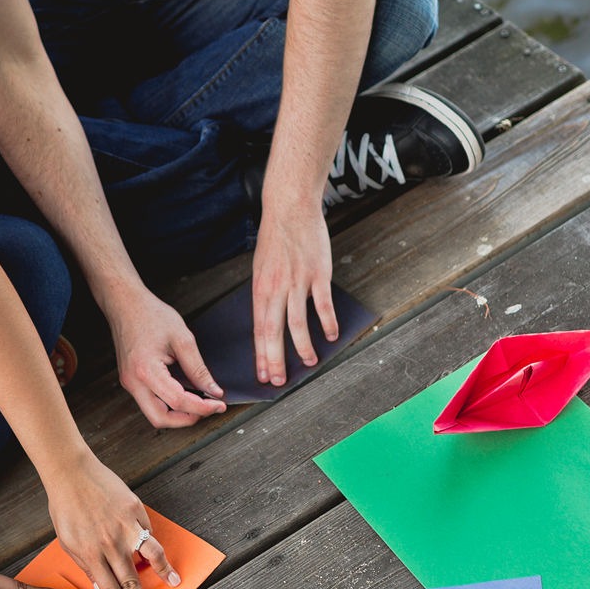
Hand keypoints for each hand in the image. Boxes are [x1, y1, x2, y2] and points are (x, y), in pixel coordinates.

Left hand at [46, 454, 179, 588]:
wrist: (71, 473)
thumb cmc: (65, 508)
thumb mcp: (68, 543)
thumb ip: (87, 566)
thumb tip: (103, 588)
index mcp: (91, 554)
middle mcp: (111, 543)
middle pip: (131, 582)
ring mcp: (126, 525)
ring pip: (151, 555)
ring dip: (164, 572)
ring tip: (175, 583)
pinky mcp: (135, 509)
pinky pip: (148, 530)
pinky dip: (151, 541)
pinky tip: (157, 551)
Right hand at [106, 282, 227, 428]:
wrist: (125, 304)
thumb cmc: (150, 315)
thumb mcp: (182, 339)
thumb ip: (198, 369)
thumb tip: (213, 391)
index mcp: (146, 370)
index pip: (178, 401)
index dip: (202, 407)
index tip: (219, 405)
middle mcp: (134, 382)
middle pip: (161, 419)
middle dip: (188, 419)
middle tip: (209, 409)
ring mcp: (130, 383)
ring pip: (154, 414)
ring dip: (178, 414)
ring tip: (199, 403)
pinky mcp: (130, 381)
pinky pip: (150, 402)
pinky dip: (168, 404)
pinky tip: (184, 394)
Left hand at [251, 199, 337, 389]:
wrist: (290, 207)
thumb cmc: (275, 237)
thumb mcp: (261, 267)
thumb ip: (265, 294)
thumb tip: (267, 319)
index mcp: (260, 288)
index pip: (258, 329)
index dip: (261, 354)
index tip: (263, 375)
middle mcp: (276, 288)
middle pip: (273, 332)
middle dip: (276, 360)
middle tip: (280, 381)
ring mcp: (298, 282)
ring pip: (298, 323)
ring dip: (303, 347)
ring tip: (309, 362)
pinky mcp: (318, 274)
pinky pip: (323, 304)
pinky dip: (327, 322)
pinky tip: (331, 335)